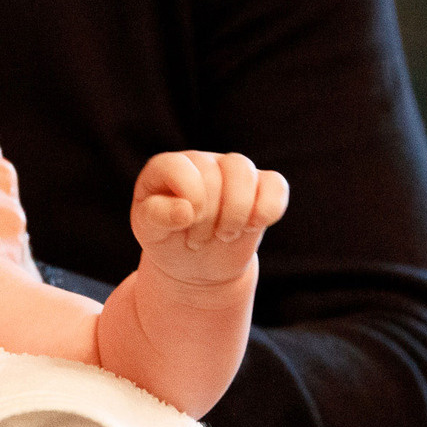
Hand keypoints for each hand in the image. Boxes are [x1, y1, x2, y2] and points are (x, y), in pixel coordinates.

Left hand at [130, 151, 289, 293]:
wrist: (197, 264)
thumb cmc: (168, 242)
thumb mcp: (151, 232)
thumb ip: (156, 216)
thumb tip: (184, 210)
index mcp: (167, 167)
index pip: (178, 166)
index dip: (188, 197)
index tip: (186, 222)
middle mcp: (201, 162)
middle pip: (213, 172)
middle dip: (208, 216)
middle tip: (197, 241)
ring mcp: (232, 172)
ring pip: (244, 170)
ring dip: (236, 212)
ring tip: (225, 235)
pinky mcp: (261, 188)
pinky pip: (276, 185)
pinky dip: (268, 209)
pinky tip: (251, 227)